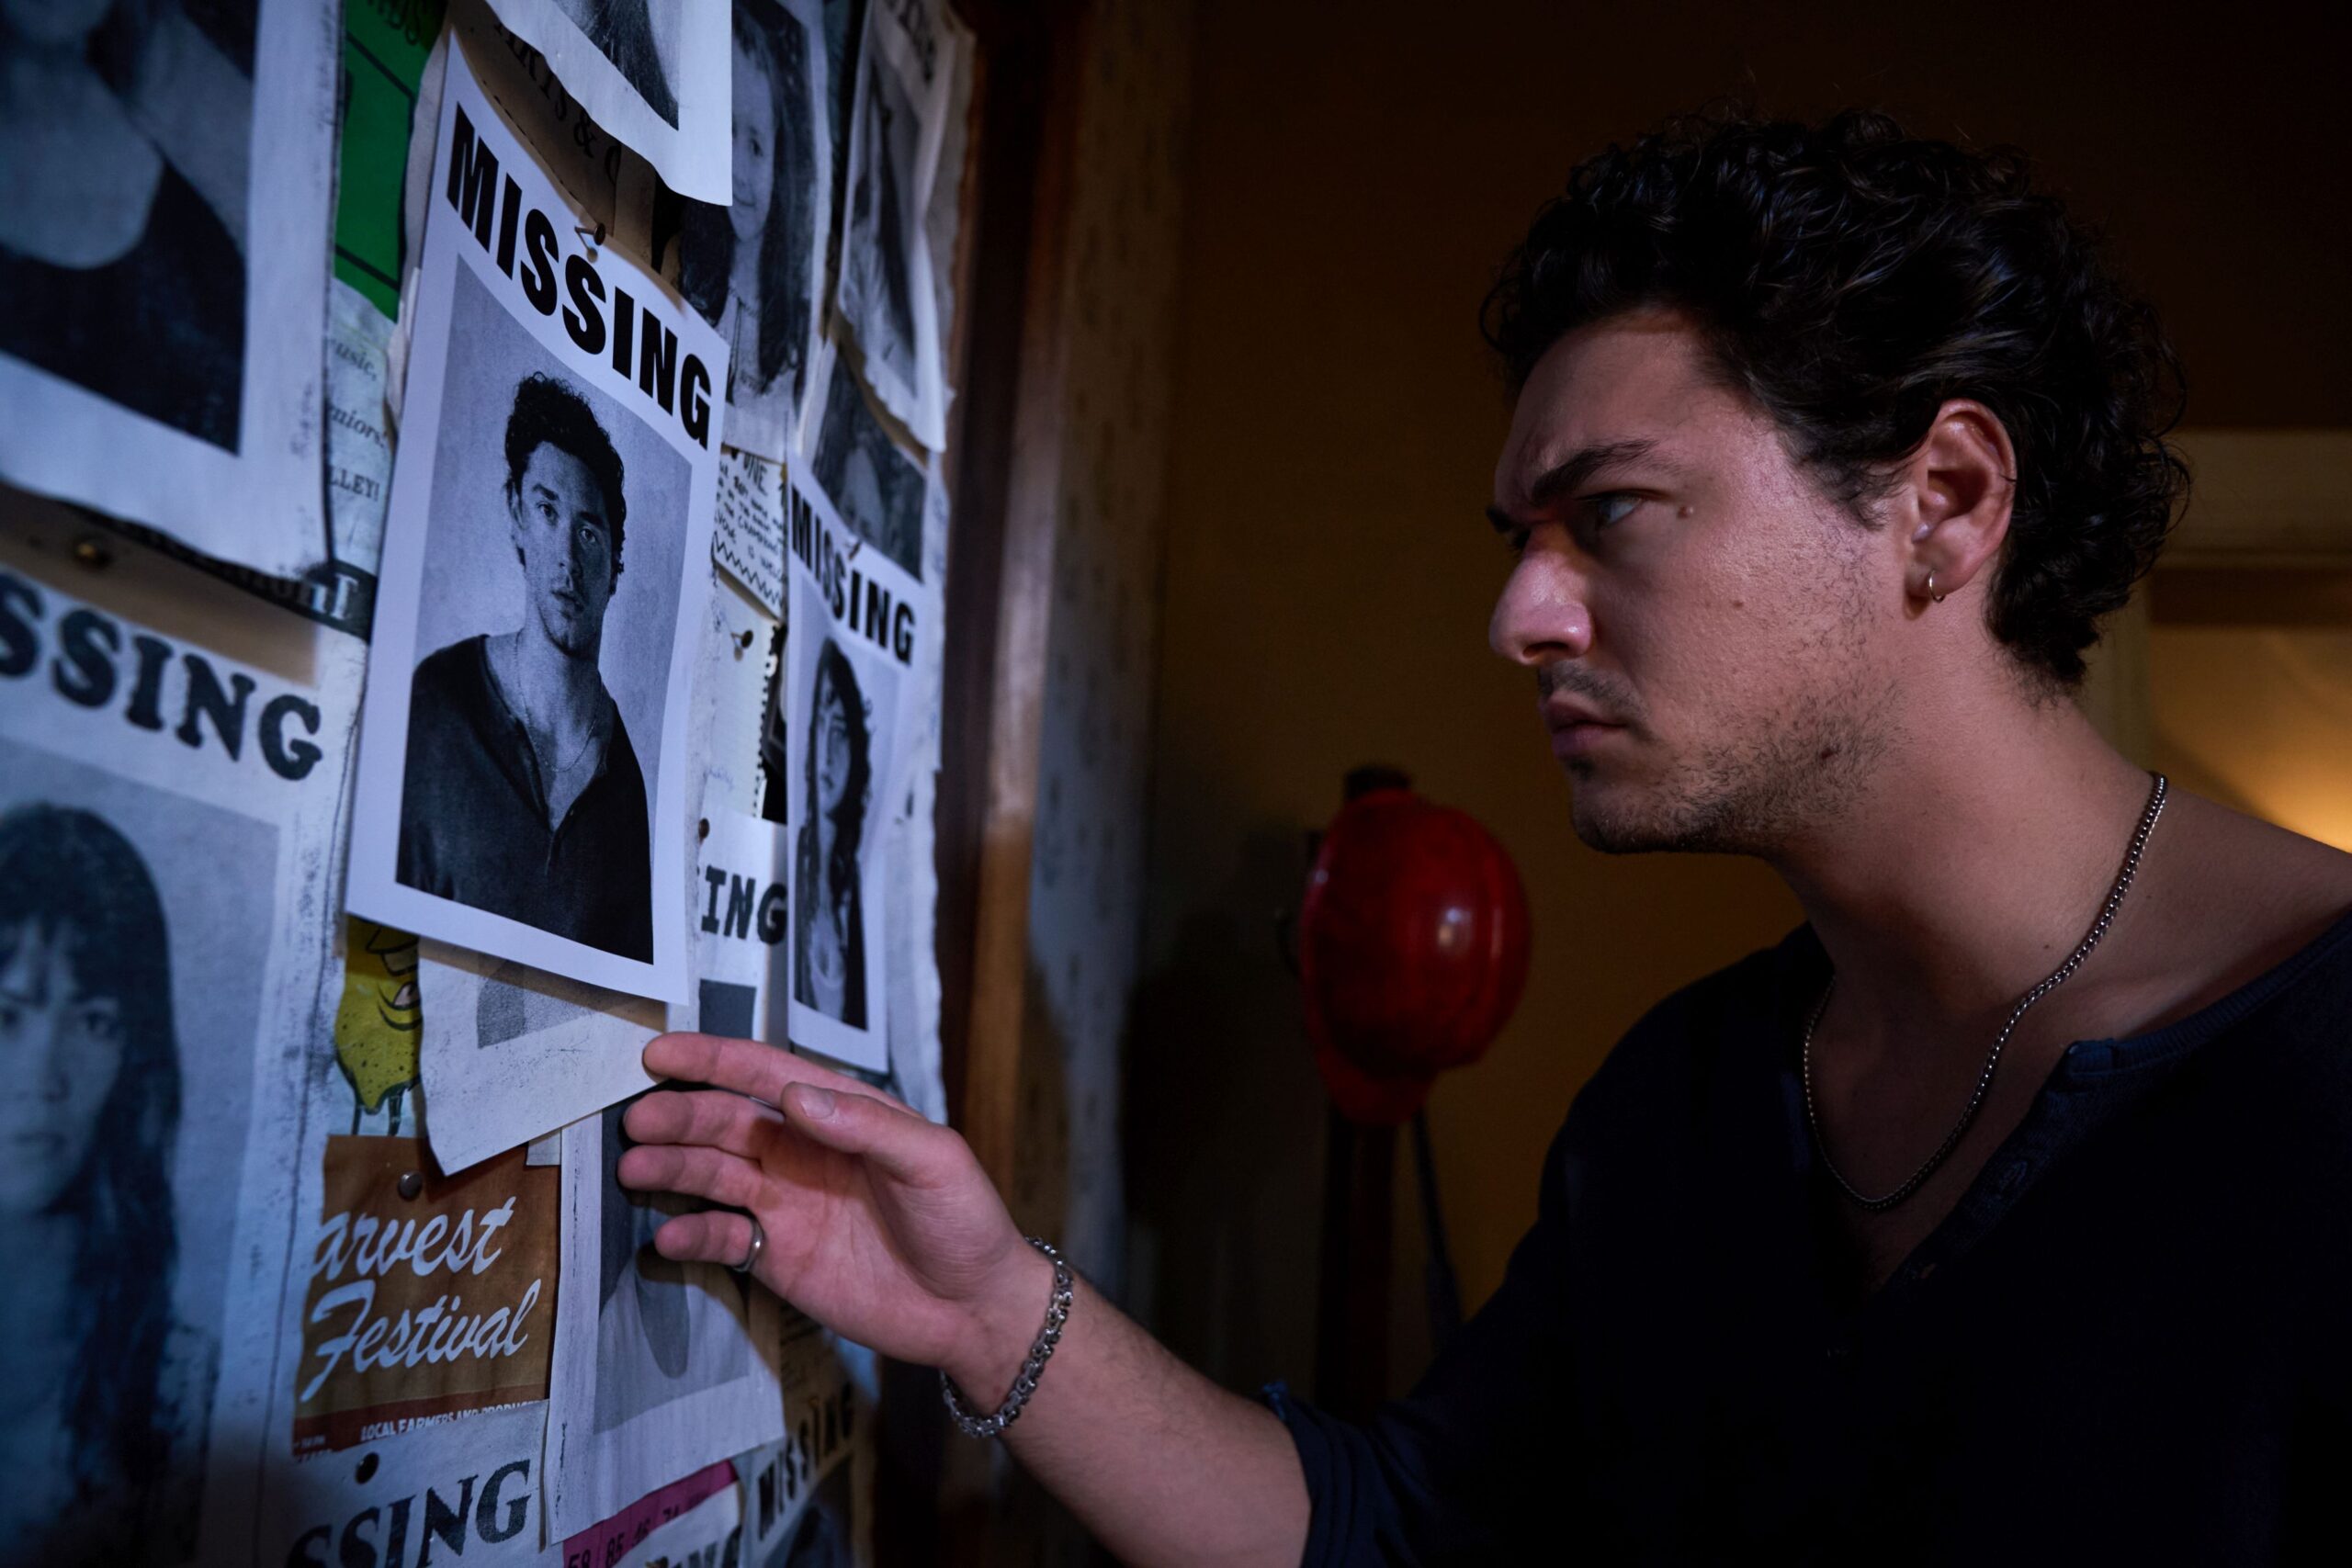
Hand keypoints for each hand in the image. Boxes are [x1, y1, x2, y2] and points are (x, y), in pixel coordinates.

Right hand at [618, 1033, 1045, 1392]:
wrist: (975, 1309)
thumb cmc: (966, 1221)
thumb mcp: (934, 1161)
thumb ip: (867, 1126)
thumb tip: (795, 1095)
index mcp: (841, 1113)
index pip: (766, 1074)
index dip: (714, 1060)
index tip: (661, 1053)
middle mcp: (803, 1152)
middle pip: (727, 1122)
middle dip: (680, 1116)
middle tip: (638, 1121)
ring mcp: (786, 1205)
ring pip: (714, 1175)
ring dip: (672, 1169)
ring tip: (635, 1169)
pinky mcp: (777, 1258)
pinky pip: (723, 1239)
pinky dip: (693, 1235)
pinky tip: (671, 1235)